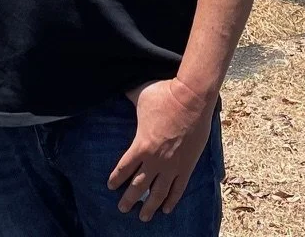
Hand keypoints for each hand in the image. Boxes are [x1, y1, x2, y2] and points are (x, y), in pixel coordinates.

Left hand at [107, 77, 216, 220]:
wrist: (193, 98)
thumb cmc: (165, 95)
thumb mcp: (140, 95)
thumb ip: (128, 97)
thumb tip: (118, 88)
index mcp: (141, 145)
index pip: (124, 168)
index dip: (116, 179)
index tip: (111, 186)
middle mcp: (155, 160)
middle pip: (139, 186)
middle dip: (129, 199)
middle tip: (123, 208)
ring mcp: (173, 165)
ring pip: (158, 193)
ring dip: (150, 206)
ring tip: (143, 217)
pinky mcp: (188, 165)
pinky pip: (178, 188)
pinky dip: (172, 200)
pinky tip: (167, 209)